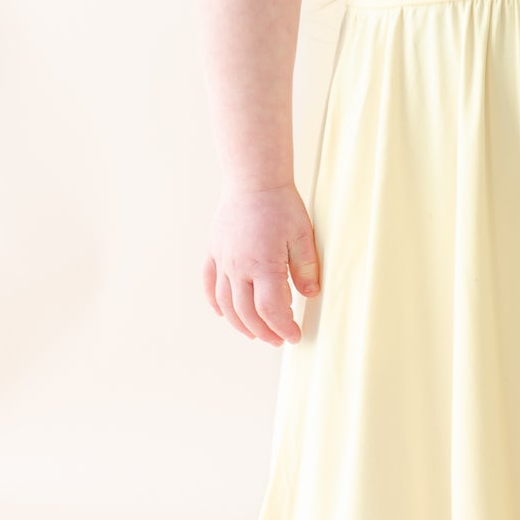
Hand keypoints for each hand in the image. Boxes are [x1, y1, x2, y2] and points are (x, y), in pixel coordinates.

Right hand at [202, 181, 321, 345]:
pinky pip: (209, 283)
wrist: (253, 180)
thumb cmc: (281, 205)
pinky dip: (215, 302)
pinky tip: (224, 313)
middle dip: (264, 331)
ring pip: (226, 303)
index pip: (271, 309)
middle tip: (278, 339)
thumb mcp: (303, 236)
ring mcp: (223, 260)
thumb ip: (307, 268)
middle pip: (247, 312)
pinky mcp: (215, 251)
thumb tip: (310, 295)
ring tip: (255, 333)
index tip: (294, 336)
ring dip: (240, 323)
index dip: (283, 327)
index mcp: (263, 265)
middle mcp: (238, 267)